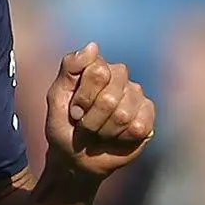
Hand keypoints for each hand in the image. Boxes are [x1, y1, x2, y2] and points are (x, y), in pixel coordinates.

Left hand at [41, 43, 154, 187]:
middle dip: (91, 119)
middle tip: (84, 124)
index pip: (97, 71)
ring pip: (123, 115)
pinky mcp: (147, 116)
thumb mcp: (56, 98)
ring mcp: (136, 95)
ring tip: (98, 133)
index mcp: (97, 67)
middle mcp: (120, 77)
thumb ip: (70, 68)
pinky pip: (138, 127)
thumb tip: (93, 46)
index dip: (82, 98)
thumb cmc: (64, 126)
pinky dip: (120, 138)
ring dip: (104, 131)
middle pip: (110, 96)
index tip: (74, 110)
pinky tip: (115, 137)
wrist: (76, 159)